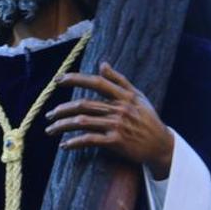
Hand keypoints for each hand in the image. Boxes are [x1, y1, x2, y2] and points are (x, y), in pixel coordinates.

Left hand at [45, 62, 174, 178]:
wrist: (161, 146)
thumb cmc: (148, 119)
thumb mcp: (138, 97)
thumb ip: (119, 80)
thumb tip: (102, 64)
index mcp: (124, 96)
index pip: (96, 82)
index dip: (75, 79)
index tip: (57, 80)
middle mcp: (119, 109)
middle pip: (83, 105)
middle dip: (61, 110)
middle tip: (49, 116)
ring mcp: (117, 125)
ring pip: (82, 122)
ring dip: (62, 126)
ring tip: (50, 130)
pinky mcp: (116, 142)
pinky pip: (89, 140)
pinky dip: (74, 142)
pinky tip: (64, 145)